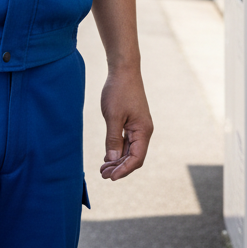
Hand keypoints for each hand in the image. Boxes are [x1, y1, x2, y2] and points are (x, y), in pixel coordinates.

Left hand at [99, 66, 152, 180]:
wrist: (124, 70)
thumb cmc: (119, 91)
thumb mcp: (113, 116)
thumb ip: (113, 139)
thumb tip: (112, 160)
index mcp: (143, 131)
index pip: (136, 159)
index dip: (124, 170)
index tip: (111, 178)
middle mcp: (144, 131)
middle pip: (134, 157)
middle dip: (119, 167)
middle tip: (102, 174)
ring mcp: (139, 127)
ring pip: (130, 150)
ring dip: (117, 160)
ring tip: (103, 168)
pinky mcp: (133, 122)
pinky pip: (127, 141)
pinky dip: (118, 150)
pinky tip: (108, 156)